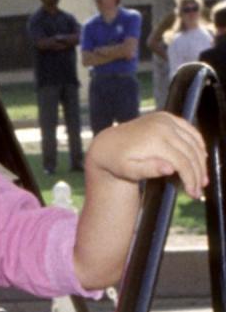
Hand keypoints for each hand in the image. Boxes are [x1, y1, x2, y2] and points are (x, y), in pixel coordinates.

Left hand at [86, 112, 206, 199]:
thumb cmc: (117, 162)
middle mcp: (163, 126)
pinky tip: (201, 158)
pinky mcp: (167, 116)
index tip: (194, 194)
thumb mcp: (128, 171)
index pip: (182, 161)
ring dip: (201, 160)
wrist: (108, 143)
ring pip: (193, 141)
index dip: (191, 178)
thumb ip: (148, 170)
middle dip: (198, 173)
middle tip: (200, 191)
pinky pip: (189, 130)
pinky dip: (198, 144)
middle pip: (190, 152)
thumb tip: (171, 168)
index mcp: (155, 140)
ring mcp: (166, 119)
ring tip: (202, 179)